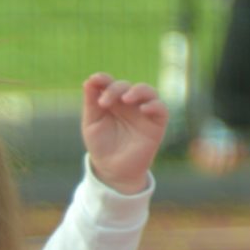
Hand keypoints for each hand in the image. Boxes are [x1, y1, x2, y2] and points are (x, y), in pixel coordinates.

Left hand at [81, 74, 167, 192]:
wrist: (112, 170)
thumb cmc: (101, 146)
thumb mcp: (91, 124)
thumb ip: (91, 103)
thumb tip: (88, 81)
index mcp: (112, 101)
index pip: (110, 83)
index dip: (103, 79)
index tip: (95, 80)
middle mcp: (129, 103)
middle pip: (126, 86)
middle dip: (115, 89)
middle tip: (104, 102)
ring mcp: (143, 112)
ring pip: (148, 91)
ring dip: (137, 91)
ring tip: (126, 99)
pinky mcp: (156, 124)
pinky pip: (161, 109)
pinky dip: (154, 105)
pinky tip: (143, 109)